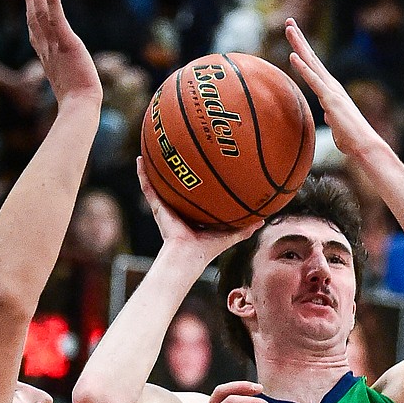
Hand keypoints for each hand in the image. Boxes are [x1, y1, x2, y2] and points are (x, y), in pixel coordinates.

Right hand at [23, 0, 100, 107]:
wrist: (79, 106)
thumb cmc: (77, 102)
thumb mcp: (68, 86)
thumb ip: (66, 79)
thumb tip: (71, 91)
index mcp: (47, 58)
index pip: (36, 33)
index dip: (31, 14)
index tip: (29, 0)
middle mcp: (48, 50)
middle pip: (34, 19)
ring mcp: (55, 46)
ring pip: (41, 15)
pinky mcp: (68, 44)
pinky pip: (57, 19)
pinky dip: (53, 3)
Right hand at [136, 158, 261, 265]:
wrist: (188, 256)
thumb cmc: (207, 249)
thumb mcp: (229, 235)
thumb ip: (245, 228)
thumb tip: (264, 220)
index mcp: (194, 213)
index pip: (196, 193)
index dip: (199, 180)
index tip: (203, 164)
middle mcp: (179, 207)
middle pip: (178, 184)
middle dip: (178, 168)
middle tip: (179, 148)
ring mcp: (167, 206)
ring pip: (160, 182)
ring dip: (156, 165)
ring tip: (154, 146)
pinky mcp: (158, 207)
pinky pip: (148, 188)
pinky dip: (142, 174)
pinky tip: (139, 159)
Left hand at [285, 17, 377, 161]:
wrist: (365, 145)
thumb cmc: (351, 139)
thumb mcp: (336, 125)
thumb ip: (331, 116)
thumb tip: (327, 115)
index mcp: (331, 90)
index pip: (314, 67)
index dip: (303, 52)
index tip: (294, 37)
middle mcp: (332, 85)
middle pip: (312, 58)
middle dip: (300, 40)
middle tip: (289, 22)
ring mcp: (331, 90)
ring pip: (312, 63)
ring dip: (299, 45)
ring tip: (289, 28)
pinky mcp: (330, 99)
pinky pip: (313, 81)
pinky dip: (303, 68)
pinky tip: (293, 56)